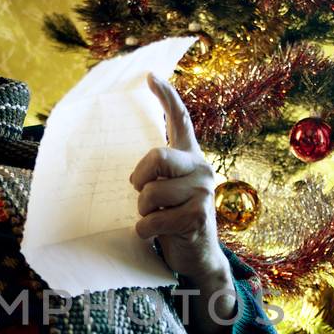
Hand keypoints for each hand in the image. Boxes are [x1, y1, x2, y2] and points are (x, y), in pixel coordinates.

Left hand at [131, 74, 230, 289]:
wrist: (197, 257)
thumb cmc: (173, 221)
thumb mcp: (165, 192)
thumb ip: (156, 173)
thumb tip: (130, 169)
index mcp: (190, 158)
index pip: (180, 120)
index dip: (166, 96)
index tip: (150, 76)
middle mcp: (201, 169)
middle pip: (157, 156)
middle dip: (140, 179)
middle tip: (142, 195)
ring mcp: (203, 192)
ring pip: (151, 192)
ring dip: (142, 211)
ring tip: (152, 219)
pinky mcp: (198, 217)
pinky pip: (153, 220)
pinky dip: (145, 231)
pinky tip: (154, 235)